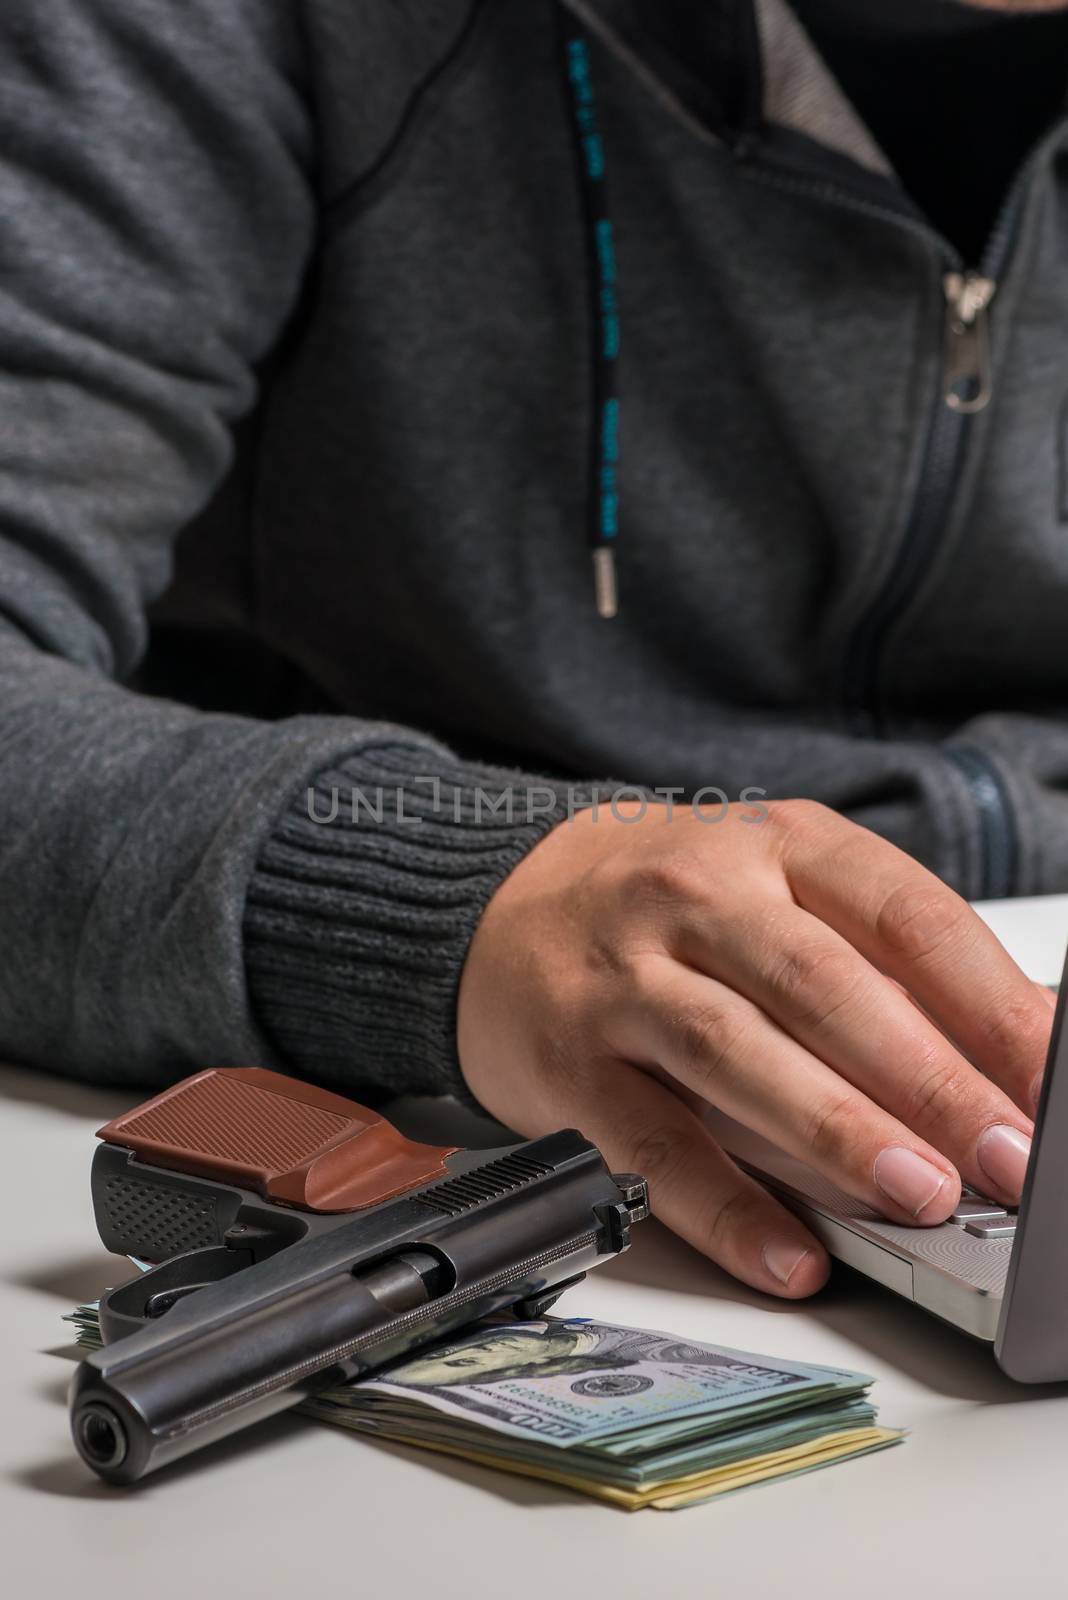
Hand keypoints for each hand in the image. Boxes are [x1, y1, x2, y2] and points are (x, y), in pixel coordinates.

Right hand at [457, 799, 1052, 1297]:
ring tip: (918, 1193)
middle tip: (1004, 1156)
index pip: (903, 914)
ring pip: (735, 1051)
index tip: (1048, 1081)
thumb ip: (873, 962)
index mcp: (774, 845)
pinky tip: (785, 1253)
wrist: (494, 902)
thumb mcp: (771, 887)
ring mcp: (624, 976)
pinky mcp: (570, 1060)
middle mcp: (697, 897)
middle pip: (825, 983)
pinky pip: (650, 1140)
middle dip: (929, 1078)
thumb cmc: (660, 903)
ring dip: (835, 1129)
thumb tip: (1000, 1066)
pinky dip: (723, 1204)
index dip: (988, 1003)